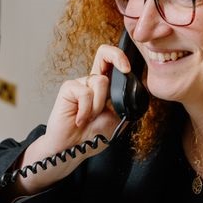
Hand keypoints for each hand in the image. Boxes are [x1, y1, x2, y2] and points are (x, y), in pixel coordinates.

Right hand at [16, 43, 131, 193]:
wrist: (74, 148)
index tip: (128, 69)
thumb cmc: (93, 135)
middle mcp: (92, 82)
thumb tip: (134, 89)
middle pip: (105, 55)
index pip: (113, 62)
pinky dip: (86, 109)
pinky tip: (80, 119)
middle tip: (125, 69)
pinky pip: (85, 92)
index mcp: (106, 87)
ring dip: (99, 105)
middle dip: (117, 56)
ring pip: (100, 81)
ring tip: (91, 118)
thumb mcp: (118, 119)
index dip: (121, 57)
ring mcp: (80, 84)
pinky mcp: (69, 89)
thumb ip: (125, 102)